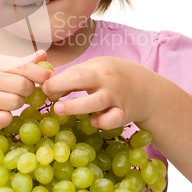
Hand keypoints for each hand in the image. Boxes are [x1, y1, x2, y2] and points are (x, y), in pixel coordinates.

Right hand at [0, 50, 53, 129]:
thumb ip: (20, 62)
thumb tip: (43, 55)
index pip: (22, 66)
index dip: (40, 73)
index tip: (49, 78)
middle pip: (22, 85)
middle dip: (29, 89)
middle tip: (23, 91)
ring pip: (16, 102)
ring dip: (19, 103)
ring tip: (10, 100)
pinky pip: (4, 119)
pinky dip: (8, 118)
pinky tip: (2, 112)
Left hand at [42, 57, 157, 129]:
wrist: (146, 88)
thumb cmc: (113, 77)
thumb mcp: (96, 69)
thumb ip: (75, 75)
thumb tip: (47, 84)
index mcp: (97, 68)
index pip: (73, 71)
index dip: (56, 80)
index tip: (45, 88)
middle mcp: (107, 81)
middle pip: (82, 79)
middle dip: (61, 86)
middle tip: (48, 97)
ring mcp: (116, 97)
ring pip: (96, 102)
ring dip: (75, 106)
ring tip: (59, 109)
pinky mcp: (124, 114)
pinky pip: (113, 119)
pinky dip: (102, 122)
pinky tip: (92, 122)